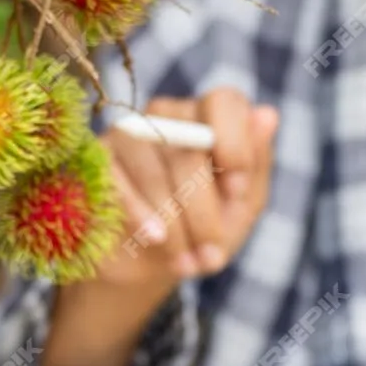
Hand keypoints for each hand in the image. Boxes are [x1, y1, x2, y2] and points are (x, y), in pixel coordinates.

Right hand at [84, 88, 278, 300]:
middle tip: (212, 255)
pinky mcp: (96, 159)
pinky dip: (140, 215)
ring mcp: (128, 133)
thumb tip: (268, 114)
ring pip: (154, 170)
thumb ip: (255, 164)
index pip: (225, 102)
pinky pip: (117, 182)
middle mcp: (168, 113)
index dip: (236, 146)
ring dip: (175, 224)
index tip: (237, 192)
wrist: (149, 263)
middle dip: (205, 211)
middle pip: (190, 147)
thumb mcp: (241, 206)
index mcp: (210, 115)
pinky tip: (155, 240)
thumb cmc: (204, 227)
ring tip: (188, 263)